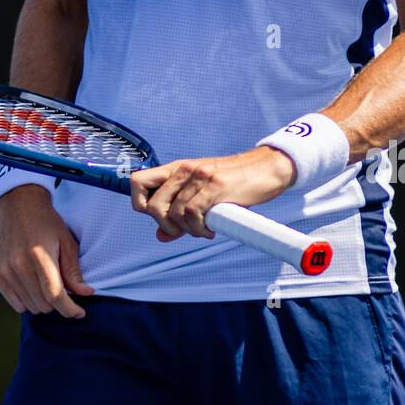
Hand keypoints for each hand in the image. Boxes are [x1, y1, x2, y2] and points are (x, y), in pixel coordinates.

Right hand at [0, 185, 93, 317]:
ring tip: (46, 283)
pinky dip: (27, 300)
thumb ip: (74, 271)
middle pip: (43, 305)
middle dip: (57, 302)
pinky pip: (15, 303)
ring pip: (30, 307)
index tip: (80, 313)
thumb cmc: (47, 223)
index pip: (55, 295)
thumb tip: (86, 294)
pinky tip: (33, 285)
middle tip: (62, 287)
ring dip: (43, 302)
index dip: (70, 309)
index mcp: (38, 256)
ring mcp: (5, 272)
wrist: (18, 207)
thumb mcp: (66, 242)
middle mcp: (18, 266)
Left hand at [130, 146, 295, 242]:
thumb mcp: (203, 194)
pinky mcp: (216, 186)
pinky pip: (193, 214)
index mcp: (177, 169)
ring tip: (203, 229)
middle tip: (186, 230)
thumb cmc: (234, 183)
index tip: (160, 218)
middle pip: (153, 206)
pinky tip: (211, 229)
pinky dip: (199, 229)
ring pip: (174, 213)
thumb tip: (161, 235)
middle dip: (167, 226)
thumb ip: (180, 214)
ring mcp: (199, 176)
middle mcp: (184, 169)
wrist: (266, 169)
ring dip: (187, 230)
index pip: (137, 182)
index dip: (141, 204)